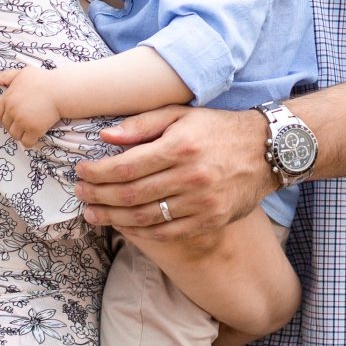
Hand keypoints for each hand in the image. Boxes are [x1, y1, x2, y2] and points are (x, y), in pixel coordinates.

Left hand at [0, 66, 66, 148]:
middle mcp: (12, 110)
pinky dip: (29, 141)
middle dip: (12, 125)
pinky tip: (35, 136)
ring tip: (29, 129)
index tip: (10, 117)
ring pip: (14, 134)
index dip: (2, 116)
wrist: (60, 90)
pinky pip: (26, 142)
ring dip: (21, 133)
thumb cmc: (43, 80)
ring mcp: (22, 121)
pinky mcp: (34, 129)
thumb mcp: (22, 73)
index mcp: (8, 98)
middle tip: (23, 122)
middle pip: (6, 124)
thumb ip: (6, 76)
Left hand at [76, 105, 270, 241]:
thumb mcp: (181, 114)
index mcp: (180, 146)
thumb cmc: (217, 129)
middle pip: (130, 194)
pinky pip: (166, 232)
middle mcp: (190, 176)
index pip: (126, 166)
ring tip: (92, 213)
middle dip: (98, 196)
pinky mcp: (210, 220)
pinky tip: (123, 226)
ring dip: (112, 217)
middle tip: (80, 194)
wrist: (265, 150)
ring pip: (145, 217)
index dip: (97, 172)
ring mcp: (201, 202)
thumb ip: (142, 124)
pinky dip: (140, 232)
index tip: (81, 171)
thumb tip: (105, 136)